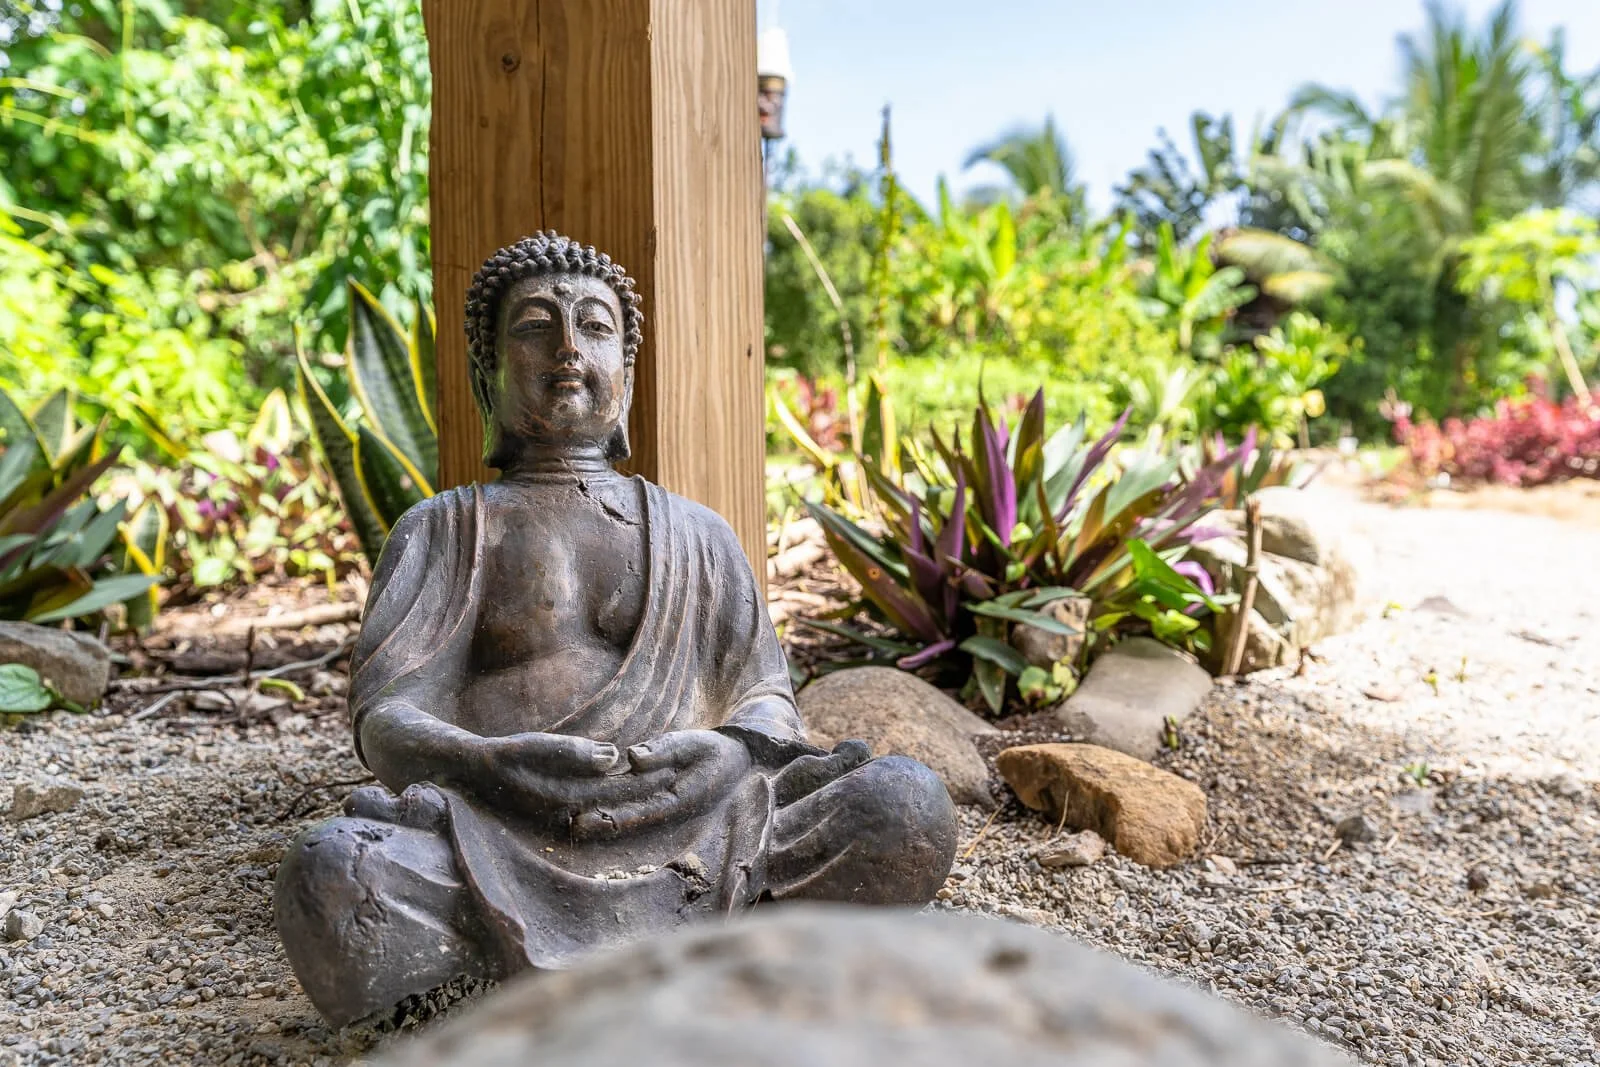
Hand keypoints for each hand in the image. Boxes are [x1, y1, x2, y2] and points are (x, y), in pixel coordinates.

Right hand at [475, 732, 672, 824]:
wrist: (476, 772)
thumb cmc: (505, 754)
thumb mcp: (535, 746)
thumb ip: (572, 753)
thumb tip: (614, 757)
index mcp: (567, 797)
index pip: (617, 789)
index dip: (646, 778)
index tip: (674, 766)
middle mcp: (569, 811)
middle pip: (617, 799)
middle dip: (647, 787)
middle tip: (680, 773)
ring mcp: (565, 814)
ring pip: (609, 803)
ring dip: (634, 791)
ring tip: (663, 776)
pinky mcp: (560, 810)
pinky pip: (596, 802)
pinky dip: (615, 793)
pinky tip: (629, 780)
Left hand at [570, 729, 752, 840]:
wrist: (736, 759)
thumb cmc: (715, 751)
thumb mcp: (695, 744)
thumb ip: (665, 750)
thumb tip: (633, 756)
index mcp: (678, 800)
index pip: (641, 811)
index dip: (614, 817)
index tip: (590, 819)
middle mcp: (667, 808)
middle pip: (629, 819)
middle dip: (601, 823)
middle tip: (573, 825)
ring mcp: (662, 805)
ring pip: (628, 814)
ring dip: (603, 819)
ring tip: (574, 821)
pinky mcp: (658, 797)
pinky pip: (632, 805)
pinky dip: (612, 807)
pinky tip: (590, 807)